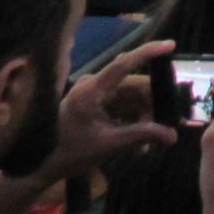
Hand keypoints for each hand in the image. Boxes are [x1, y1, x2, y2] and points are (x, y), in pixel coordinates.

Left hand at [39, 39, 179, 185]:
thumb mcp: (107, 144)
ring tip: (150, 141)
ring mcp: (96, 96)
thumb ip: (140, 135)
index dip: (148, 53)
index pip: (123, 64)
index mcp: (91, 90)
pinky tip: (141, 142)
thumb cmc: (68, 152)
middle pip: (134, 85)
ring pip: (132, 98)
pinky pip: (124, 108)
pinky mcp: (97, 106)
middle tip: (167, 124)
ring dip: (144, 117)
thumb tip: (172, 135)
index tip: (170, 45)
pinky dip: (134, 122)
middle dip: (152, 104)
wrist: (40, 167)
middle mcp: (95, 86)